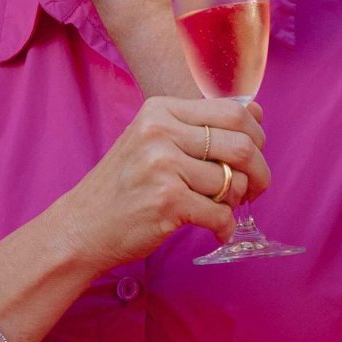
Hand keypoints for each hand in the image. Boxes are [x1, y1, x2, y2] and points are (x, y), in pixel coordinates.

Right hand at [50, 94, 266, 271]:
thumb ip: (203, 126)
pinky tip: (216, 231)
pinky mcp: (167, 201)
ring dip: (236, 202)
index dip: (256, 136)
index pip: (233, 111)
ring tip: (221, 209)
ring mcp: (162, 166)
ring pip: (233, 182)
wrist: (82, 226)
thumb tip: (257, 112)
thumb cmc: (124, 186)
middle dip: (259, 172)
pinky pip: (220, 214)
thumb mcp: (155, 141)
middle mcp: (160, 131)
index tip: (254, 157)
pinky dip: (224, 227)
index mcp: (160, 110)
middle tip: (255, 190)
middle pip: (241, 145)